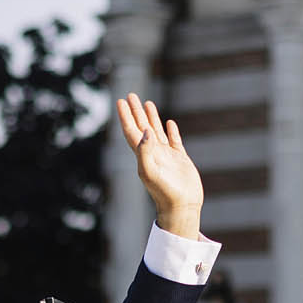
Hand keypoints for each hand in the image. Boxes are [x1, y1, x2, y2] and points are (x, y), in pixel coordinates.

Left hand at [116, 97, 203, 239]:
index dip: (125, 116)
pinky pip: (174, 141)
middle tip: (131, 95)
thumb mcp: (150, 172)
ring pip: (156, 131)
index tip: (120, 101)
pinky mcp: (180, 160)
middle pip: (141, 127)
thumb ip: (144, 151)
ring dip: (151, 117)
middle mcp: (153, 153)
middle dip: (136, 111)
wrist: (181, 207)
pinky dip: (171, 131)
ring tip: (147, 103)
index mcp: (143, 155)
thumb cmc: (164, 192)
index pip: (131, 131)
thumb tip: (143, 130)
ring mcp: (166, 156)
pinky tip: (169, 123)